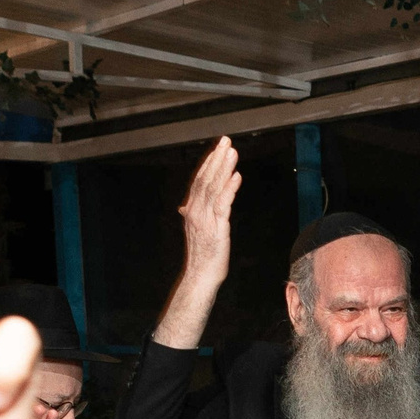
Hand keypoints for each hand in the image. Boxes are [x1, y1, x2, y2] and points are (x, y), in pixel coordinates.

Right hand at [180, 137, 238, 282]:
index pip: (199, 181)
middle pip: (205, 179)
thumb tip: (183, 207)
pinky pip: (222, 205)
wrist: (200, 276)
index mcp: (191, 210)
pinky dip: (229, 189)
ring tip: (231, 152)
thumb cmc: (202, 256)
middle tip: (226, 141)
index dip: (209, 163)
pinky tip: (236, 177)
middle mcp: (196, 211)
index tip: (217, 148)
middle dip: (216, 159)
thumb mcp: (196, 231)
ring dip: (223, 168)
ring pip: (213, 188)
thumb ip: (192, 215)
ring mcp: (205, 219)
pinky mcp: (216, 228)